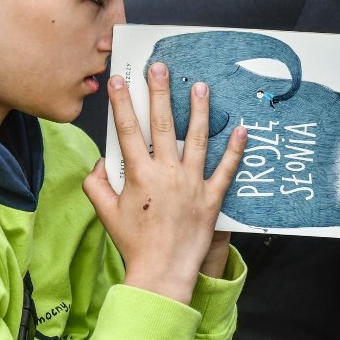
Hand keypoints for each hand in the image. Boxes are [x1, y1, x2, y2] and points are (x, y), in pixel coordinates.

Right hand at [84, 62, 246, 304]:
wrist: (162, 272)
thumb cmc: (134, 243)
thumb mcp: (106, 212)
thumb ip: (97, 183)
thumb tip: (101, 162)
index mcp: (139, 175)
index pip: (127, 130)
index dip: (122, 103)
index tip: (120, 80)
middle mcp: (167, 173)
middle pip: (162, 124)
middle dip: (159, 92)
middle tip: (160, 67)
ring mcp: (192, 183)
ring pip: (196, 139)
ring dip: (199, 110)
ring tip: (200, 86)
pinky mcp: (211, 197)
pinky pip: (226, 170)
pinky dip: (235, 151)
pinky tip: (242, 130)